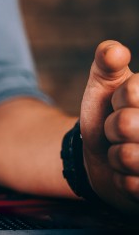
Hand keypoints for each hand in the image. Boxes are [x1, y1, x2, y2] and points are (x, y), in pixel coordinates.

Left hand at [79, 40, 138, 211]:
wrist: (104, 154)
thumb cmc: (108, 113)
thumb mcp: (105, 83)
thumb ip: (107, 62)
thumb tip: (114, 50)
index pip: (132, 93)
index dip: (120, 99)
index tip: (122, 102)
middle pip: (127, 124)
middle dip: (114, 127)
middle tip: (120, 129)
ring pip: (129, 156)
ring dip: (115, 155)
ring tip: (124, 151)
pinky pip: (131, 185)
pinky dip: (121, 179)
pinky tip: (129, 175)